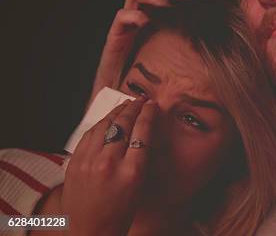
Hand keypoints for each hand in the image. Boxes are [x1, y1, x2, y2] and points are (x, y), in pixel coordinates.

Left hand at [63, 98, 157, 235]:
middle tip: (142, 100)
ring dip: (117, 112)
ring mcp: (89, 161)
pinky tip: (108, 119)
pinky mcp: (75, 162)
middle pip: (123, 124)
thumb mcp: (139, 185)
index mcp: (131, 172)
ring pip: (105, 125)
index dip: (148, 114)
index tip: (153, 105)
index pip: (142, 132)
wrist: (89, 231)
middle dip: (134, 108)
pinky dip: (101, 123)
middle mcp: (109, 163)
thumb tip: (143, 132)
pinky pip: (89, 134)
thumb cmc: (119, 213)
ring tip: (127, 104)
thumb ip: (140, 158)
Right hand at [88, 0, 205, 105]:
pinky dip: (134, 14)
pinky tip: (146, 21)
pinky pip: (121, 17)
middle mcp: (146, 19)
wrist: (130, 107)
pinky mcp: (116, 41)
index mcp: (163, 20)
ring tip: (166, 5)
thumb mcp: (185, 65)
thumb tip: (228, 41)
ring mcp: (130, 28)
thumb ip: (200, 51)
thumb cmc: (159, 87)